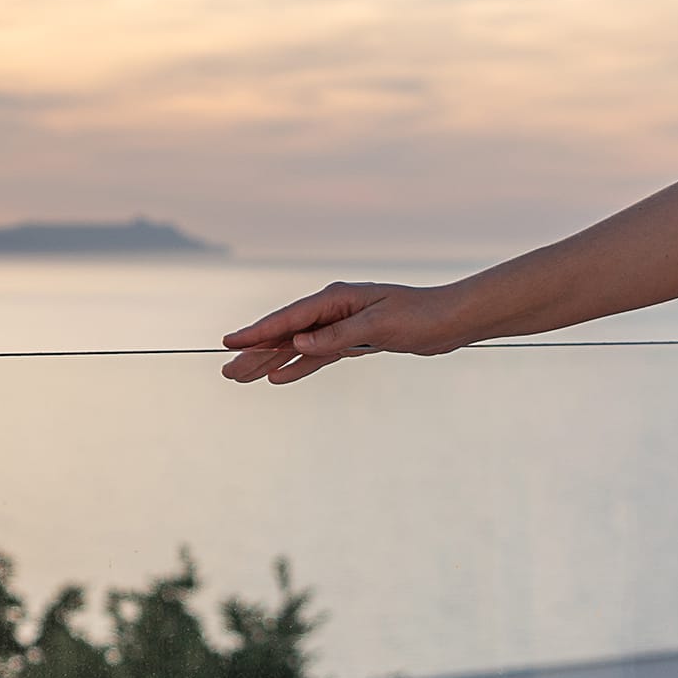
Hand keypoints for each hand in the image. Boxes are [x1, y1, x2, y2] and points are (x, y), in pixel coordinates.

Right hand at [220, 282, 458, 383]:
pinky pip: (317, 356)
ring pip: (297, 347)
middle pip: (286, 333)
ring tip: (241, 377)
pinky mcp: (353, 341)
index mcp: (336, 299)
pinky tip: (277, 378)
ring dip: (270, 362)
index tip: (230, 343)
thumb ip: (337, 336)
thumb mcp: (379, 326)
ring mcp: (341, 325)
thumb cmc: (419, 316)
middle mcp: (333, 309)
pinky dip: (297, 367)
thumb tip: (298, 343)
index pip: (288, 318)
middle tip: (227, 371)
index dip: (257, 332)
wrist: (450, 320)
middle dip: (255, 352)